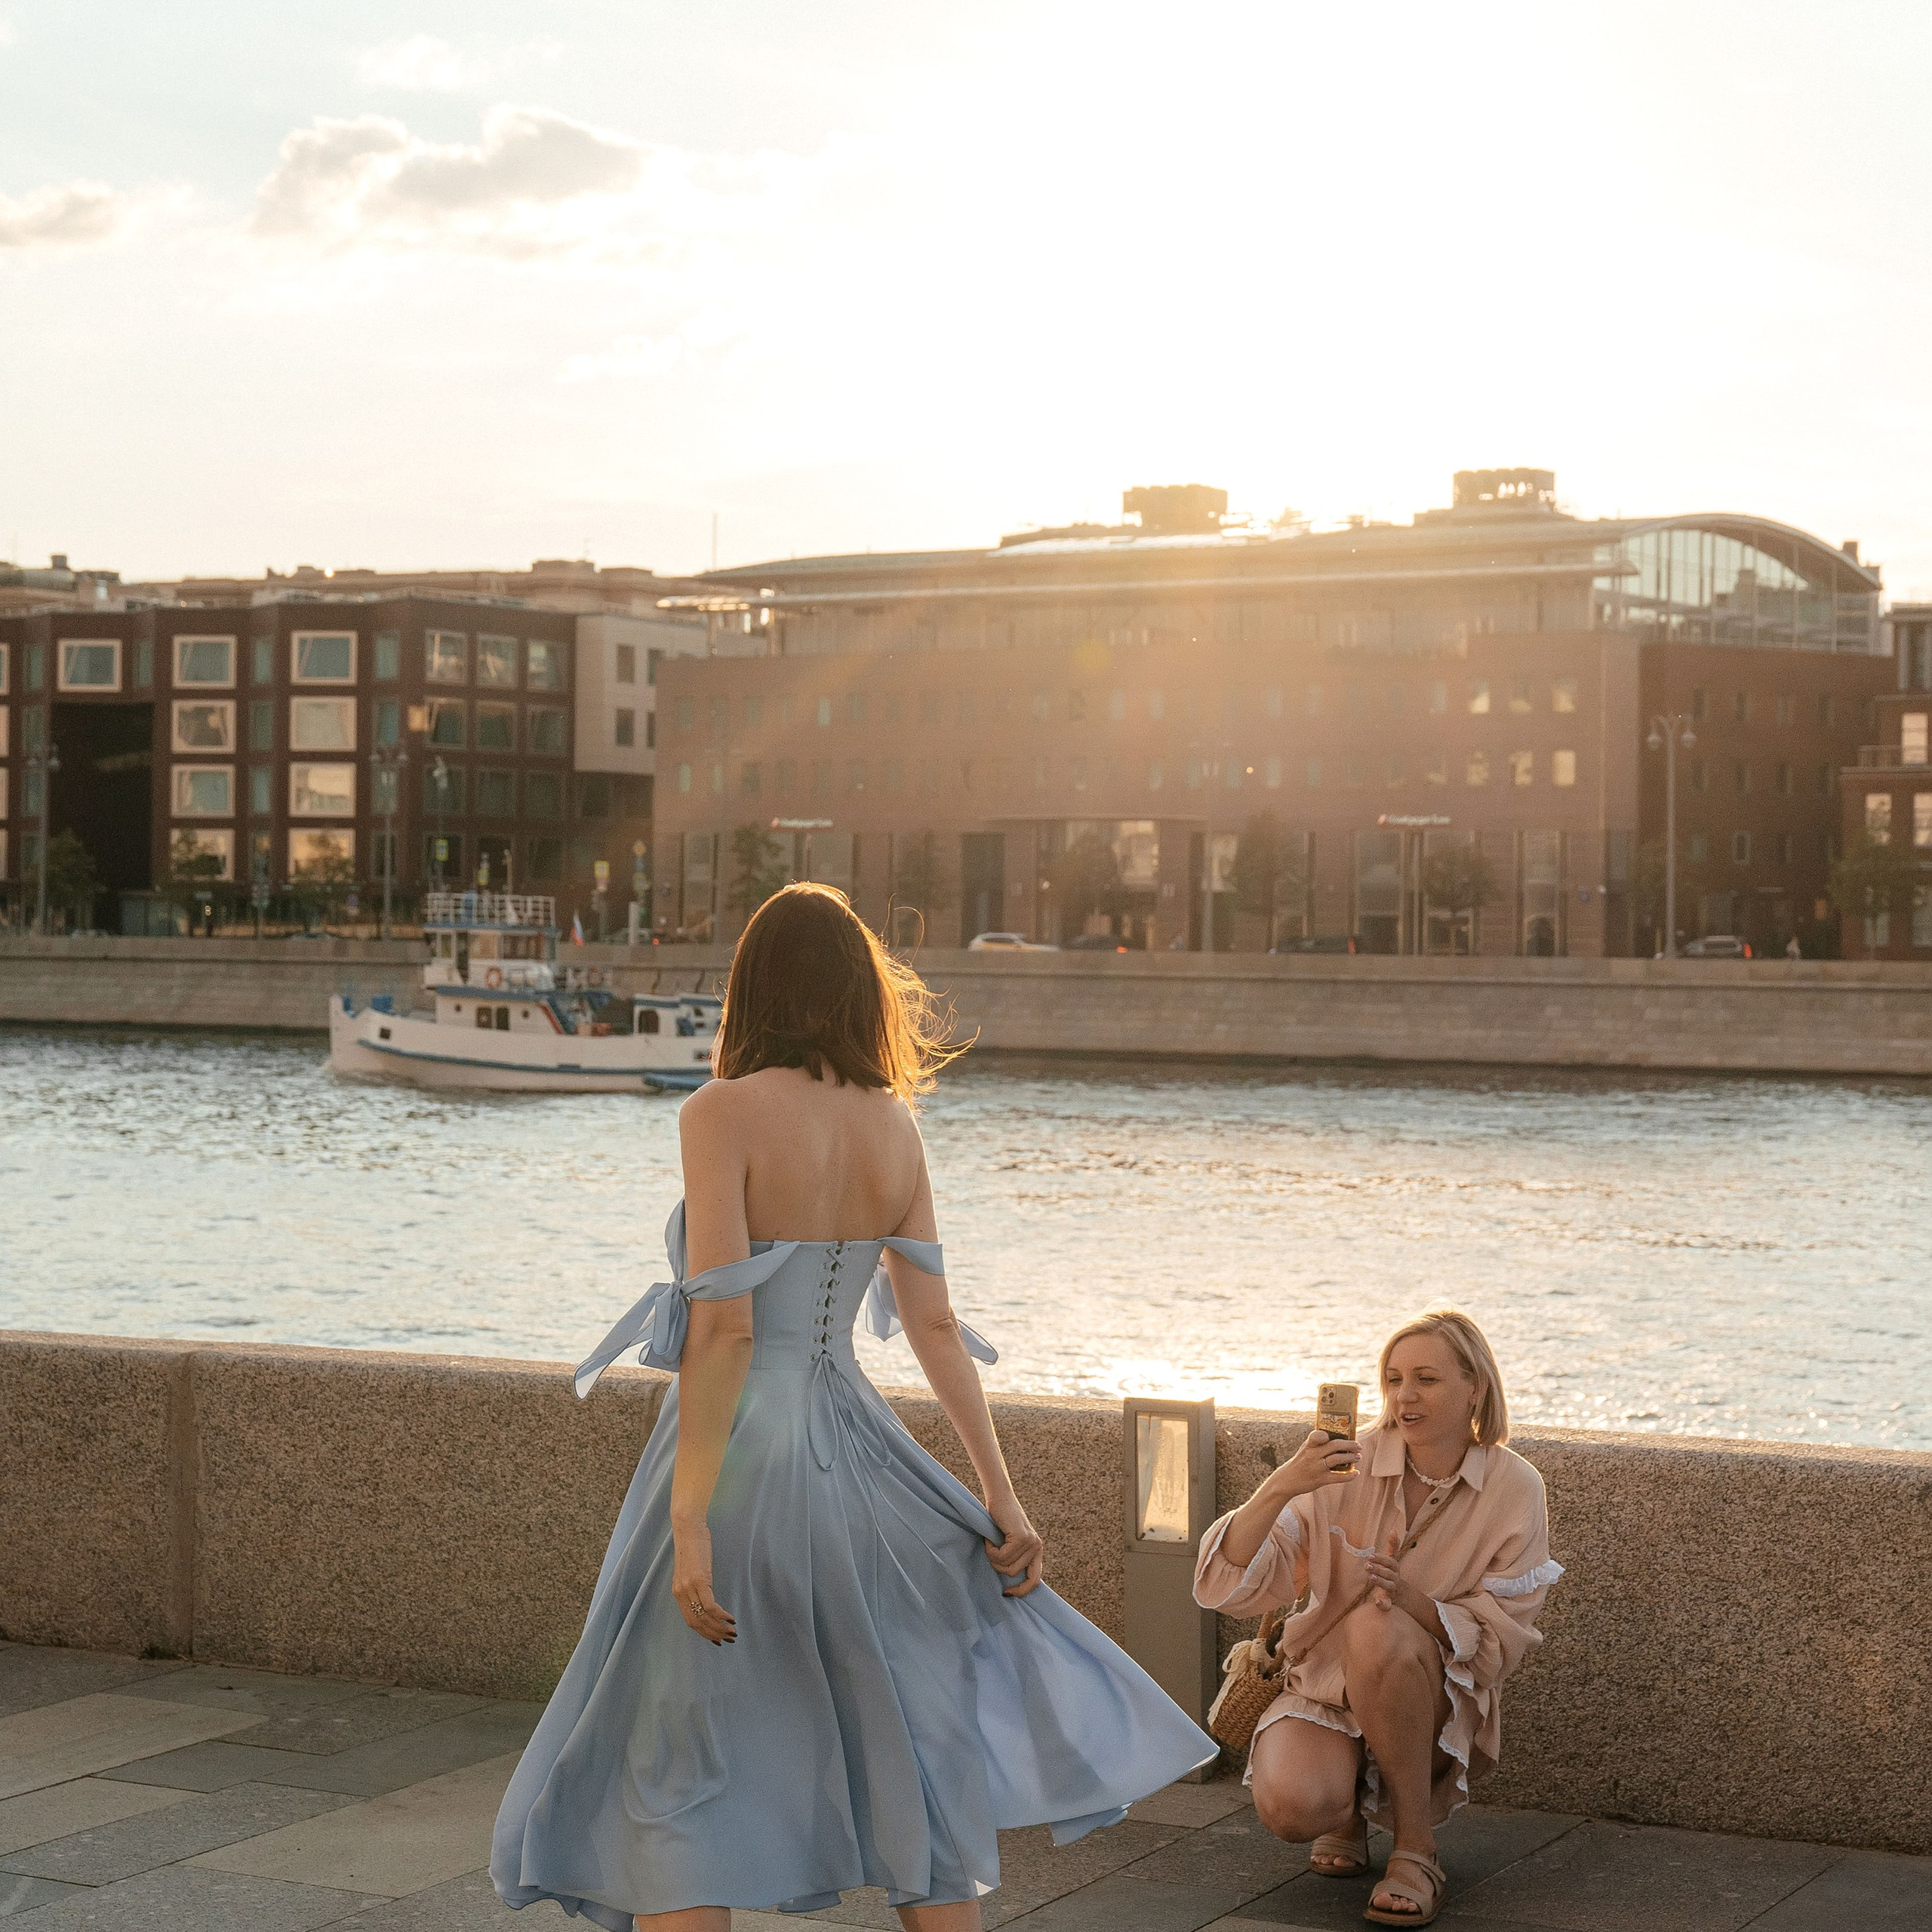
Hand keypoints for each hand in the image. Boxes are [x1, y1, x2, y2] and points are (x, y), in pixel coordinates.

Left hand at [671, 1521, 735, 1644]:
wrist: (688, 1527)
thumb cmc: (693, 1545)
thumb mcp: (691, 1569)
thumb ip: (694, 1584)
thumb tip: (705, 1596)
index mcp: (678, 1593)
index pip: (690, 1621)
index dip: (704, 1634)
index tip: (717, 1640)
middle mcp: (681, 1593)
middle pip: (697, 1623)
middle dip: (714, 1635)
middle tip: (729, 1639)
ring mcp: (689, 1588)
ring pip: (704, 1618)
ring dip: (720, 1628)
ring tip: (733, 1631)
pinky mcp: (699, 1580)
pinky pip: (711, 1606)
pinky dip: (721, 1615)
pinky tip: (730, 1618)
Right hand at [984, 1493, 1044, 1596]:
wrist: (999, 1497)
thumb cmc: (1000, 1520)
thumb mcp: (1010, 1542)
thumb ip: (1014, 1558)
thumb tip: (1006, 1583)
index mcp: (1036, 1551)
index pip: (1034, 1581)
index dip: (1020, 1591)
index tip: (1005, 1593)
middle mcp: (1037, 1547)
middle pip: (1013, 1574)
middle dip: (997, 1565)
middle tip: (990, 1551)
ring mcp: (1031, 1542)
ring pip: (1006, 1566)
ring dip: (992, 1557)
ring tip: (990, 1542)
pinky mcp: (1021, 1537)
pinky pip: (1001, 1556)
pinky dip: (991, 1549)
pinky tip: (989, 1538)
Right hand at [1277, 1428, 1360, 1500]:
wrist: (1287, 1480)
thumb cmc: (1300, 1462)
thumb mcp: (1305, 1449)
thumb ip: (1318, 1443)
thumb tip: (1340, 1438)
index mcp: (1308, 1445)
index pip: (1317, 1435)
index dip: (1329, 1434)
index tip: (1340, 1433)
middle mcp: (1312, 1455)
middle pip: (1334, 1446)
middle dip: (1349, 1445)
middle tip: (1358, 1446)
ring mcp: (1316, 1468)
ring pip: (1337, 1460)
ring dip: (1350, 1458)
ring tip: (1358, 1457)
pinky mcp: (1320, 1480)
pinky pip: (1338, 1477)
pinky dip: (1349, 1475)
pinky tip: (1356, 1473)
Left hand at [1362, 1531, 1433, 1630]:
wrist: (1401, 1595)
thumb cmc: (1391, 1573)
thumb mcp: (1392, 1560)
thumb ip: (1393, 1546)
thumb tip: (1393, 1530)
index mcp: (1394, 1568)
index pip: (1390, 1561)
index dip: (1381, 1558)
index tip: (1370, 1555)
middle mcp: (1394, 1578)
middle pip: (1389, 1573)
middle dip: (1378, 1568)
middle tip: (1366, 1565)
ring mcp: (1392, 1590)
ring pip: (1388, 1586)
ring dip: (1380, 1581)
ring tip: (1370, 1577)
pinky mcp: (1389, 1601)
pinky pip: (1387, 1604)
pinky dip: (1383, 1604)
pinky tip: (1376, 1602)